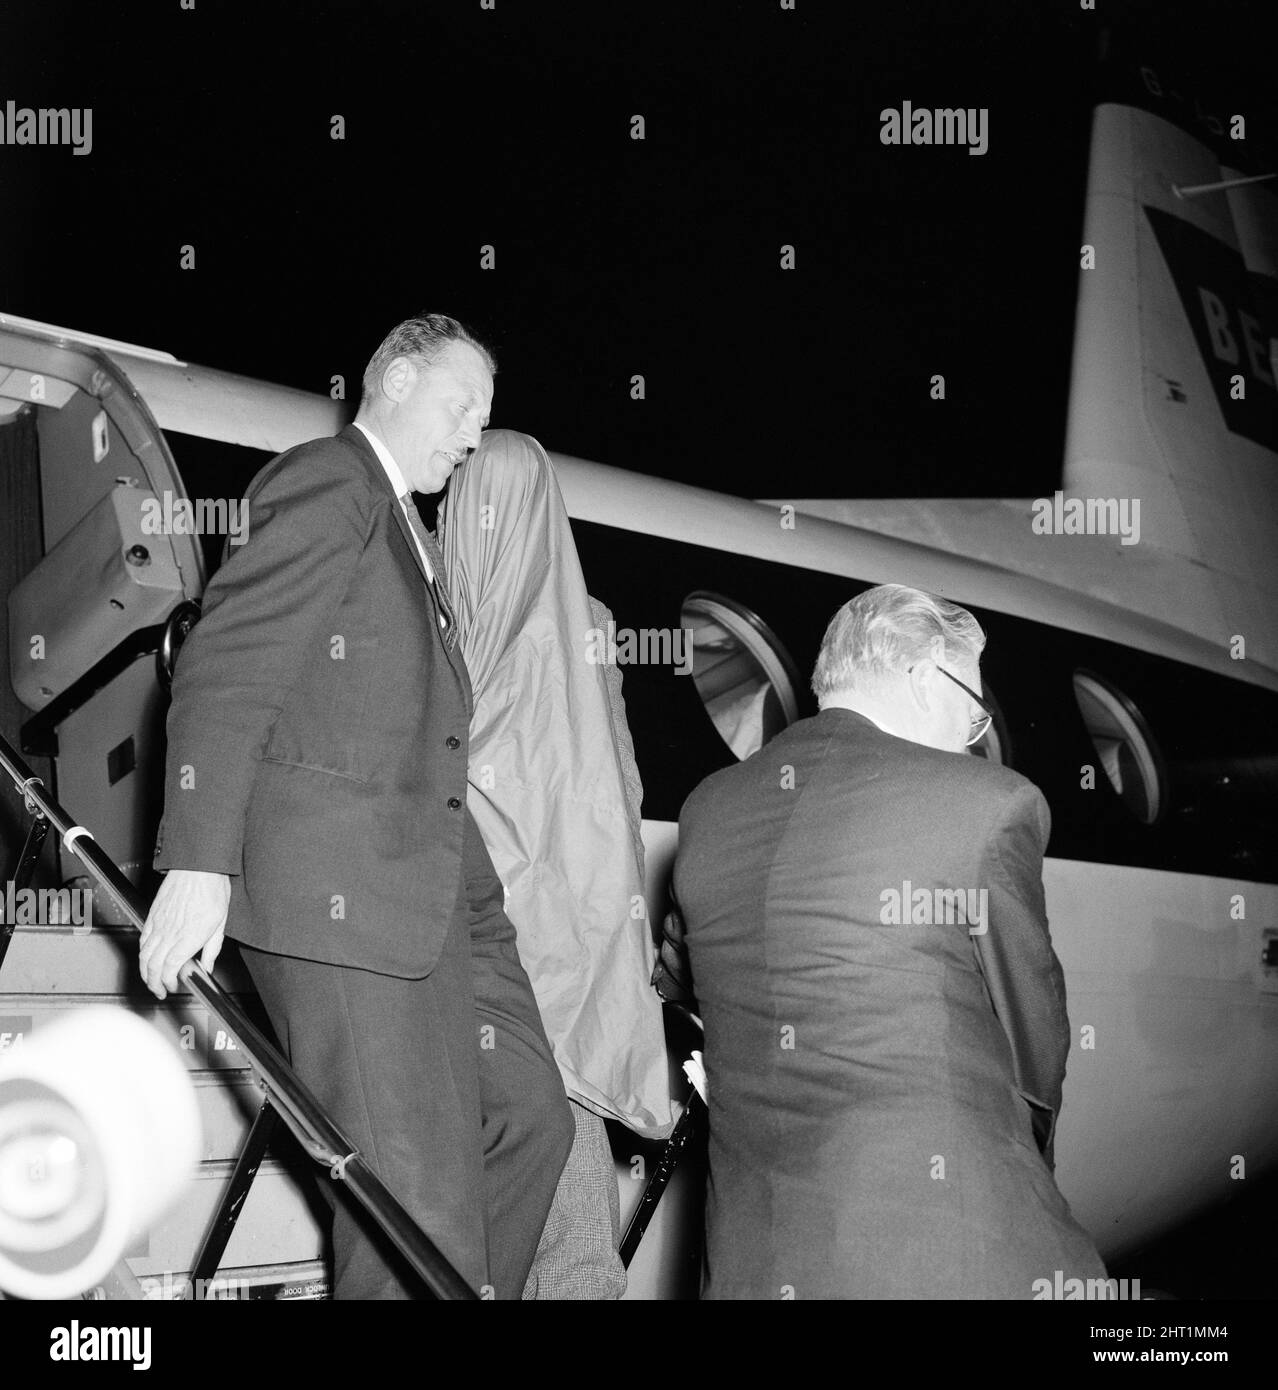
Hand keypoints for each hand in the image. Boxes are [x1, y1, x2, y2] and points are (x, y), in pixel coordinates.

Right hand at [139, 869, 230, 999]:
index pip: (171, 969)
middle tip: (160, 991)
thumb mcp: (221, 923)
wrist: (198, 867)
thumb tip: (207, 966)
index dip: (170, 982)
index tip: (174, 986)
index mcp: (188, 938)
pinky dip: (142, 954)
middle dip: (154, 983)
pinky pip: (142, 940)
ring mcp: (158, 925)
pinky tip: (147, 958)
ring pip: (144, 955)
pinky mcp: (152, 916)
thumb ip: (212, 949)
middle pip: (153, 966)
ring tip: (151, 980)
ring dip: (145, 972)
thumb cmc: (211, 890)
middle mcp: (170, 933)